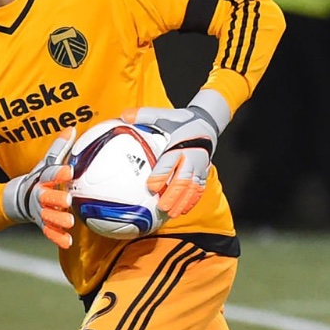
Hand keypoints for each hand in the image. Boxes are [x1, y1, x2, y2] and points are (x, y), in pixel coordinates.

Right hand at [2, 131, 74, 247]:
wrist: (17, 198)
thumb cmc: (38, 178)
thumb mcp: (46, 163)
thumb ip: (59, 148)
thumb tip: (72, 128)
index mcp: (41, 179)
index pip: (50, 174)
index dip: (59, 173)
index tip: (70, 172)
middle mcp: (38, 195)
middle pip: (46, 197)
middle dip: (56, 199)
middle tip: (68, 202)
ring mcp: (39, 211)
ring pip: (47, 216)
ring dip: (58, 220)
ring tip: (70, 223)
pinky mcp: (41, 223)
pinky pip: (49, 232)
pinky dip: (57, 237)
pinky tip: (68, 242)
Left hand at [122, 90, 227, 217]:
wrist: (206, 122)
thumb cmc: (180, 120)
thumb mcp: (163, 114)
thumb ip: (144, 115)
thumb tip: (122, 115)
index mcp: (179, 144)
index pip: (169, 162)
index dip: (161, 175)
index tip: (151, 186)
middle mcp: (191, 157)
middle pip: (182, 179)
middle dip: (173, 194)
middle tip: (162, 207)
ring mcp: (199, 166)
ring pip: (192, 188)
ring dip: (182, 202)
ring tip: (172, 214)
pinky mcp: (204, 172)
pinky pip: (199, 189)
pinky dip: (192, 200)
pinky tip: (183, 210)